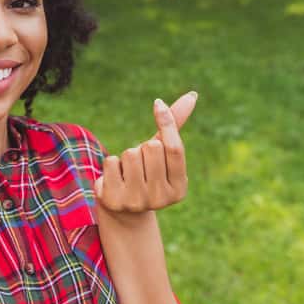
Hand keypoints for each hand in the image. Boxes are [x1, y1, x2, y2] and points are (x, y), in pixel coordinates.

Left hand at [94, 91, 196, 214]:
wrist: (123, 208)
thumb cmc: (147, 172)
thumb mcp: (162, 152)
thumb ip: (174, 126)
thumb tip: (192, 94)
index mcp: (180, 188)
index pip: (175, 149)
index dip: (167, 123)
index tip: (157, 104)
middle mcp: (161, 198)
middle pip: (151, 148)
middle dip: (142, 148)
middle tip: (140, 165)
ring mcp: (137, 201)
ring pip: (130, 153)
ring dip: (126, 156)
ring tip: (127, 173)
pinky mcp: (115, 200)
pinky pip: (111, 161)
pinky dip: (110, 164)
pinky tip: (114, 179)